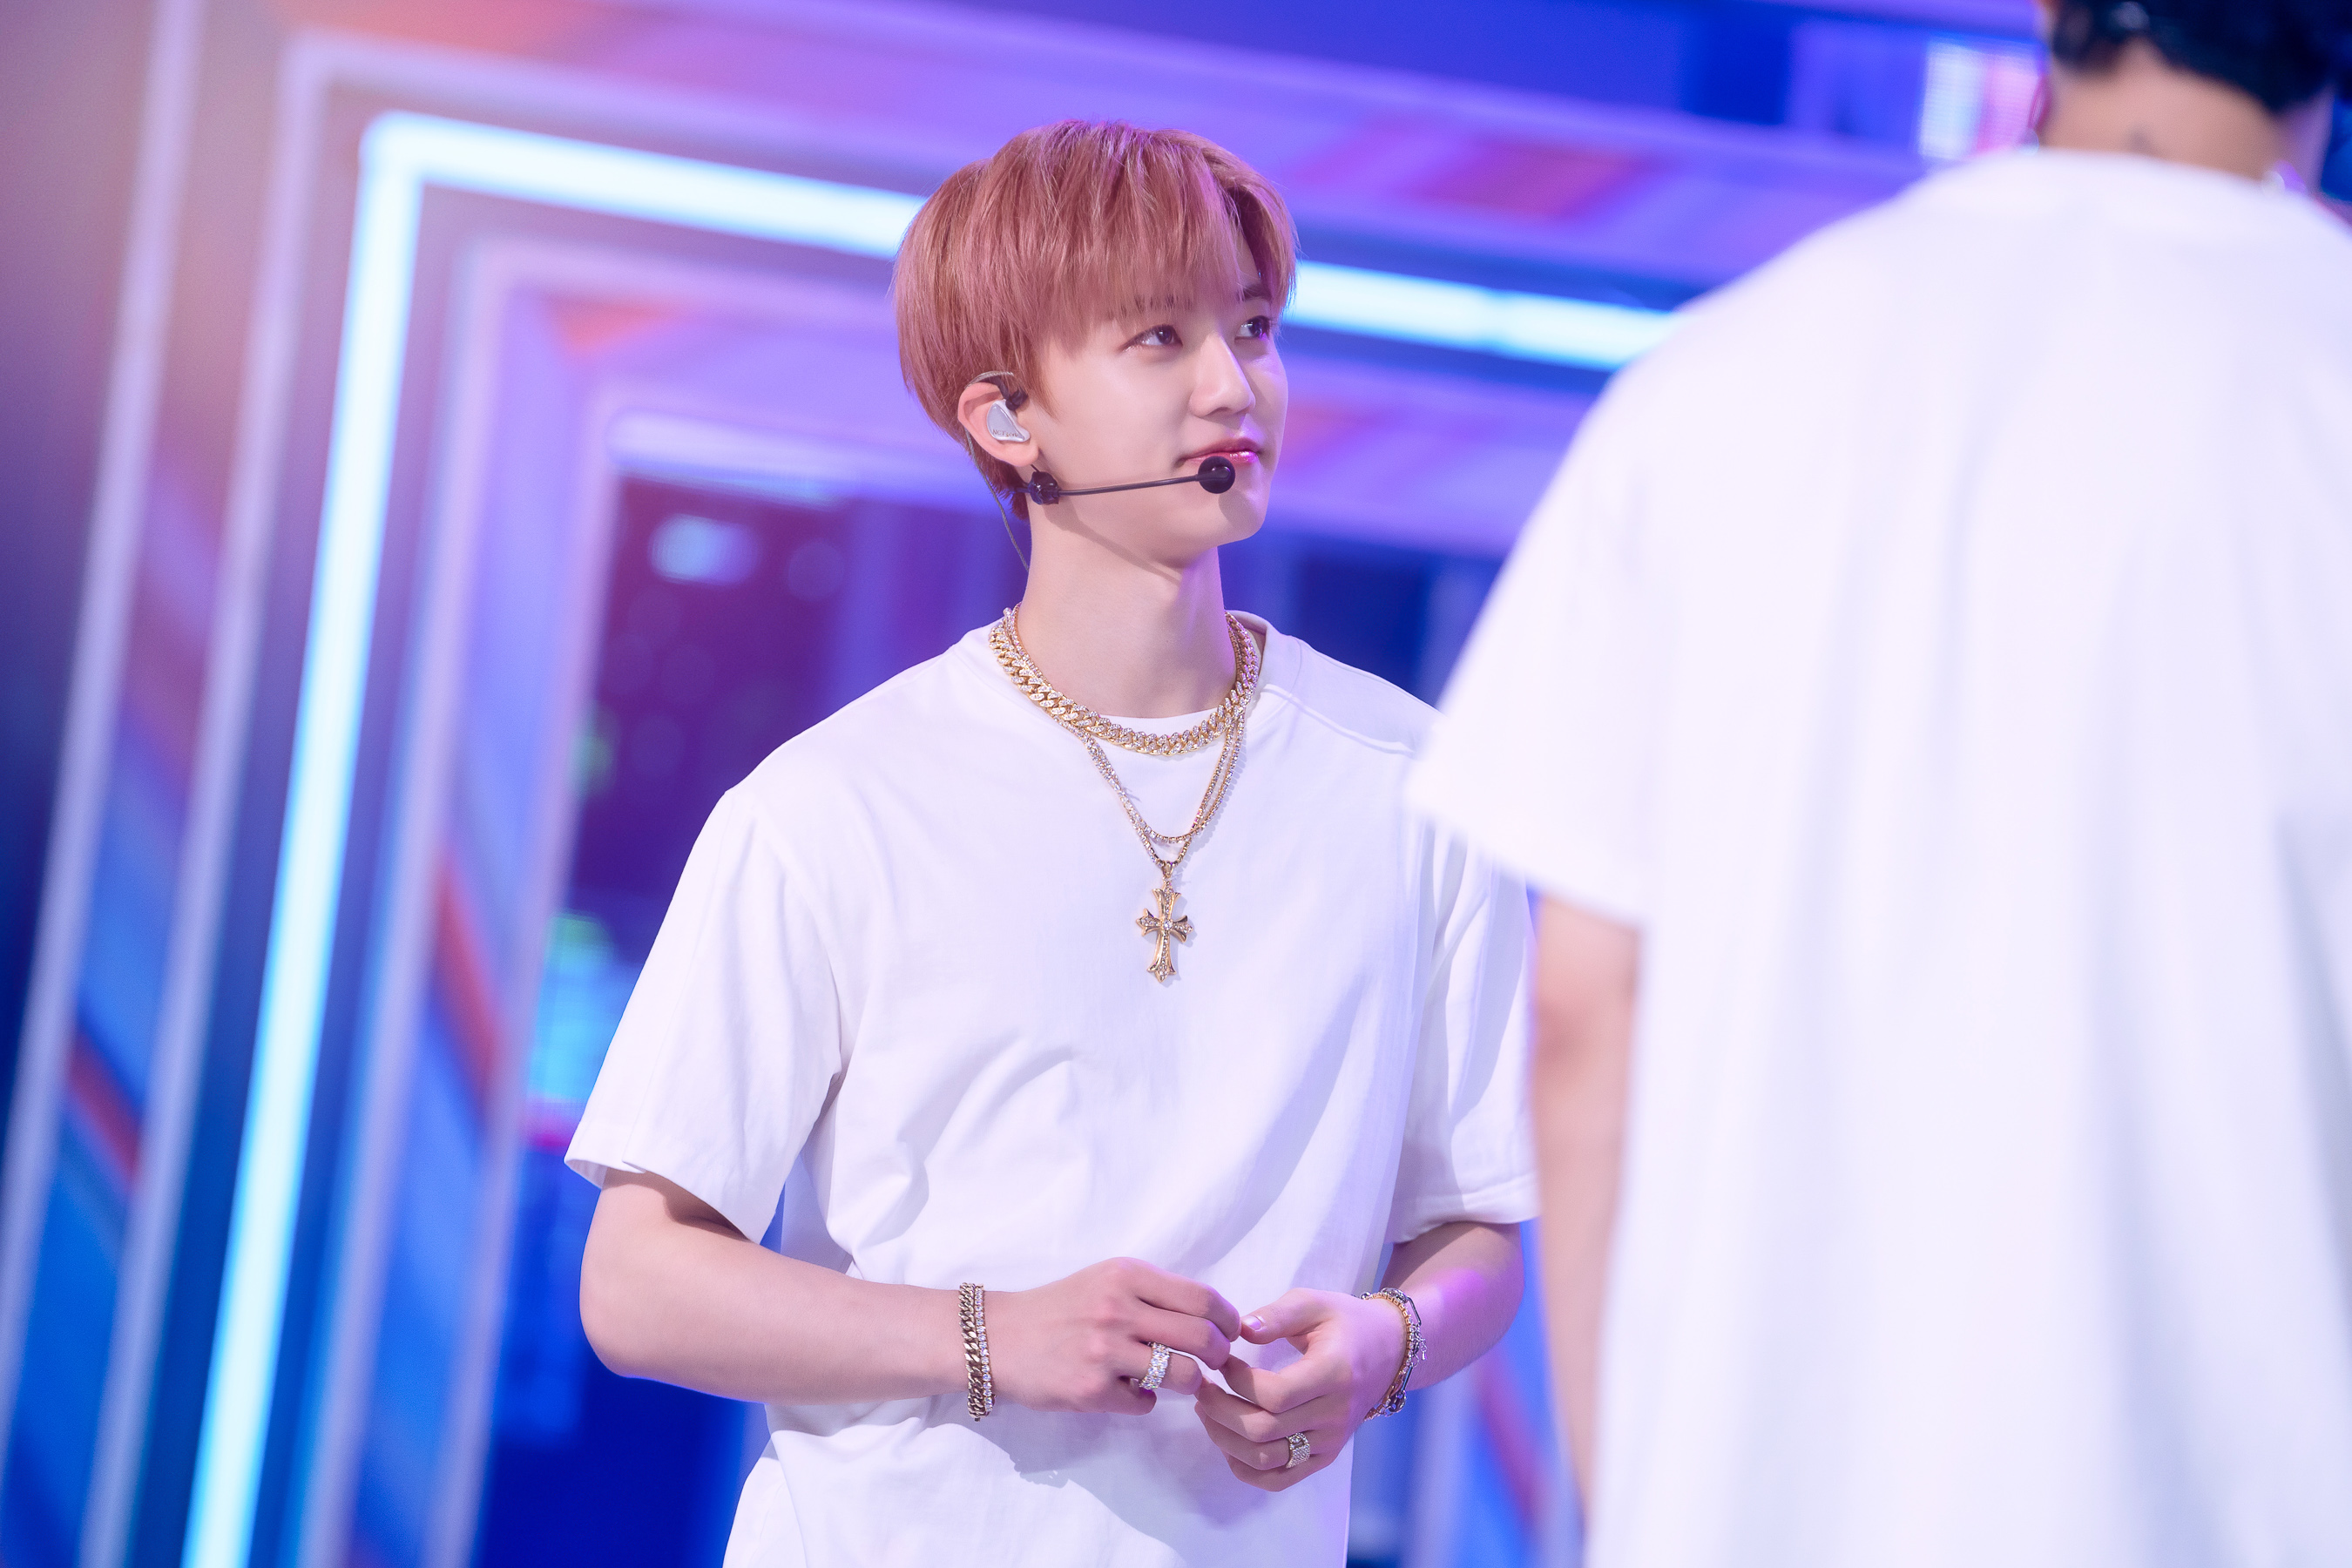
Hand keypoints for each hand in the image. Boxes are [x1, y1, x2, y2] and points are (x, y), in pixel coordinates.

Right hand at [985, 1258, 1240, 1413]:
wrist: (999, 1337)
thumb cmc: (1061, 1307)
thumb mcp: (1105, 1280)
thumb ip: (1152, 1292)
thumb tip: (1211, 1317)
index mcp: (1127, 1276)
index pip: (1202, 1298)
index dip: (1228, 1320)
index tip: (1231, 1332)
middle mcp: (1117, 1309)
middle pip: (1202, 1337)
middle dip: (1219, 1355)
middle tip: (1215, 1362)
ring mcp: (1104, 1351)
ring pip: (1182, 1374)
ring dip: (1191, 1383)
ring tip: (1181, 1381)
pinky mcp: (1090, 1389)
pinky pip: (1145, 1402)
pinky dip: (1146, 1401)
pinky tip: (1132, 1392)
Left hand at [1194, 1289, 1405, 1490]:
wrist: (1388, 1353)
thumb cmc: (1345, 1323)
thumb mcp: (1314, 1303)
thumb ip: (1277, 1315)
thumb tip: (1240, 1330)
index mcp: (1334, 1373)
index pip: (1275, 1394)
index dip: (1237, 1381)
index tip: (1221, 1359)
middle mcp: (1334, 1415)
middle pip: (1263, 1430)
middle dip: (1220, 1410)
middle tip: (1201, 1387)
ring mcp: (1330, 1442)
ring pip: (1266, 1459)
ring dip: (1225, 1439)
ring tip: (1207, 1411)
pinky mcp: (1324, 1457)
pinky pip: (1279, 1479)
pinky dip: (1245, 1468)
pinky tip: (1228, 1441)